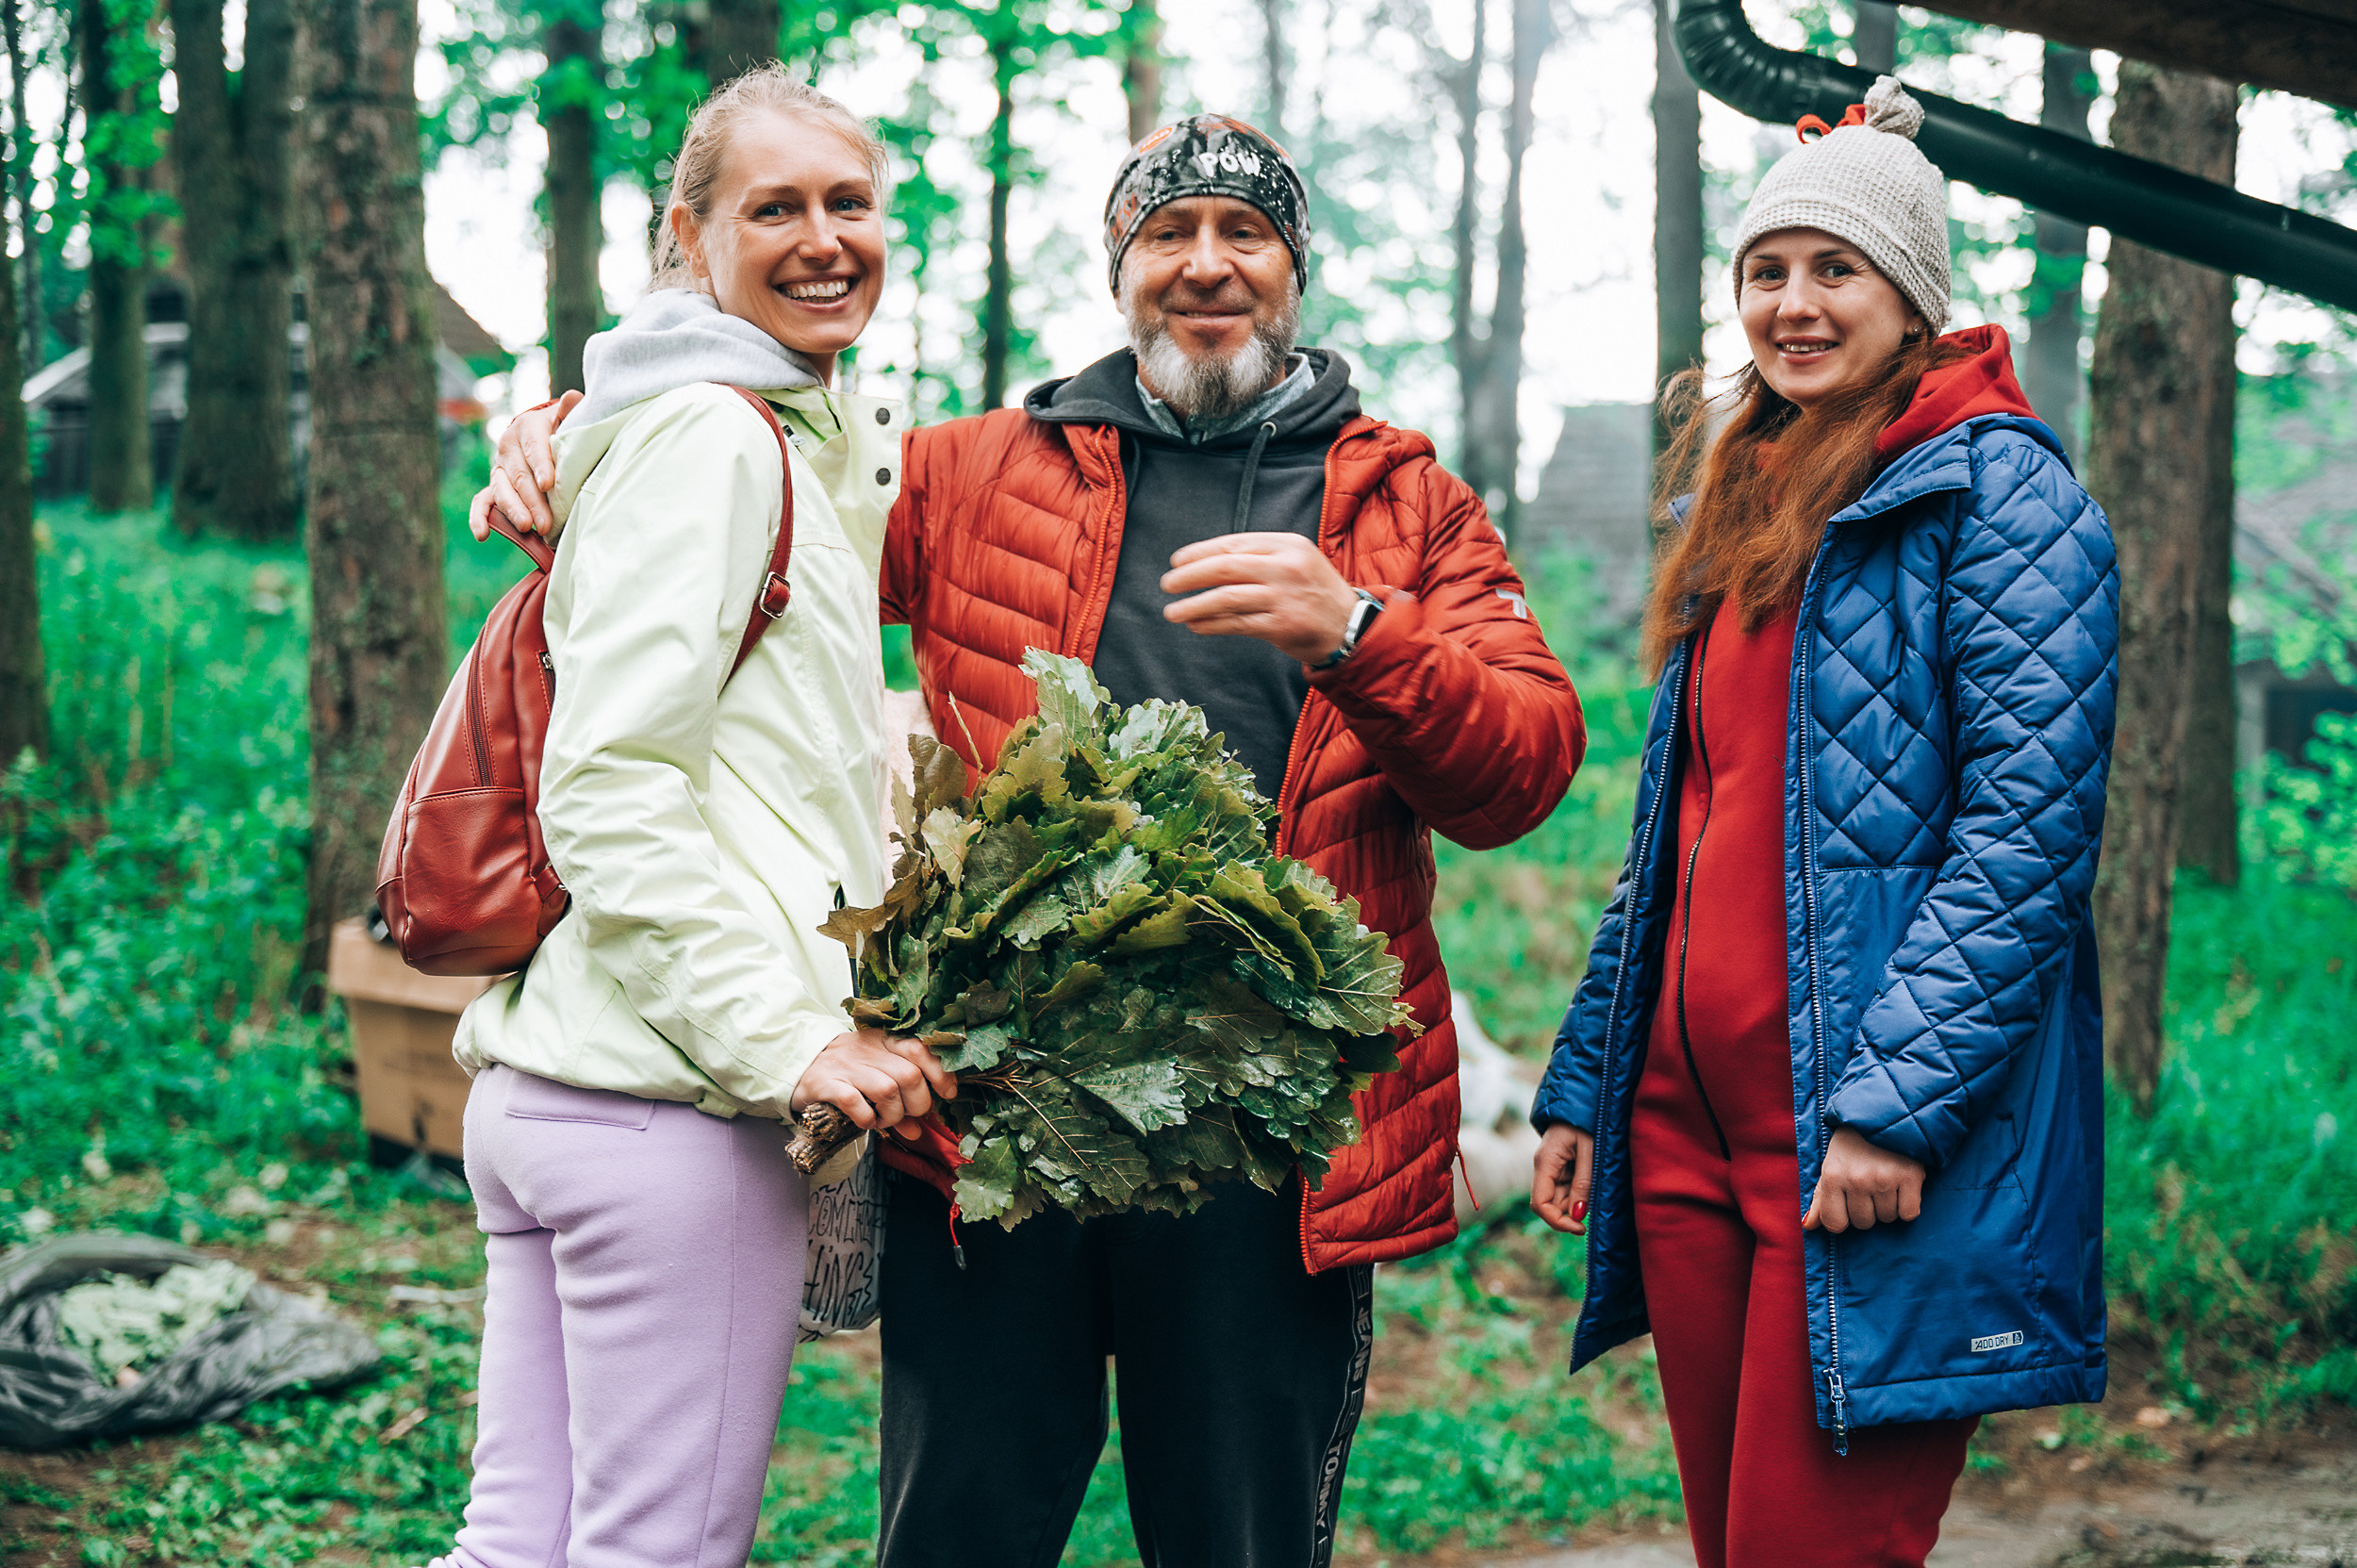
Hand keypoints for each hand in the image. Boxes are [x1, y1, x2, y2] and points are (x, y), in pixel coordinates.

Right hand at [467, 389, 580, 541]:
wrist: (545, 432)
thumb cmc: (563, 430)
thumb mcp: (567, 419)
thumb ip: (570, 412)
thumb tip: (574, 397)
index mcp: (527, 427)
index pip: (534, 447)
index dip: (541, 466)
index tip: (549, 485)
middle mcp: (507, 446)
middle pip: (519, 475)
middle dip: (532, 500)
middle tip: (546, 522)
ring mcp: (499, 467)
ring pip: (502, 490)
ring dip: (513, 510)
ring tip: (525, 527)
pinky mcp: (495, 485)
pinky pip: (482, 501)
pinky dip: (479, 518)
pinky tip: (482, 535)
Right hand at [789, 1028, 958, 1140]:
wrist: (797, 1066)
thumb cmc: (845, 1072)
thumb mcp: (875, 1074)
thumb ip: (900, 1098)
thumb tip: (918, 1130)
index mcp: (883, 1041)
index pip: (920, 1049)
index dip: (939, 1073)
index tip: (947, 1093)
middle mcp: (867, 1049)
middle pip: (909, 1075)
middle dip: (917, 1104)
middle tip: (907, 1115)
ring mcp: (846, 1065)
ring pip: (887, 1090)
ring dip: (892, 1115)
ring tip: (884, 1120)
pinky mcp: (826, 1083)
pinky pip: (856, 1103)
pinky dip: (867, 1118)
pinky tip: (866, 1122)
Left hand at [1160, 532, 1360, 664]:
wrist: (1349, 624)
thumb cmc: (1313, 591)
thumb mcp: (1294, 560)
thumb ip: (1258, 556)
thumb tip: (1205, 562)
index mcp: (1287, 544)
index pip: (1233, 543)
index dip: (1200, 552)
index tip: (1176, 561)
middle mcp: (1286, 567)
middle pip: (1225, 567)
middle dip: (1190, 576)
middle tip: (1167, 584)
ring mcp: (1284, 597)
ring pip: (1226, 597)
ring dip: (1193, 605)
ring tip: (1172, 612)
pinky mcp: (1281, 625)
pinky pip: (1236, 624)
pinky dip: (1211, 624)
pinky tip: (1196, 626)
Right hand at [1532, 1123, 1593, 1234]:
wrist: (1583, 1100)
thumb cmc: (1588, 1121)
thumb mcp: (1590, 1151)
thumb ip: (1583, 1183)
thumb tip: (1577, 1215)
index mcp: (1545, 1163)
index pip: (1540, 1204)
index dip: (1557, 1221)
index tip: (1580, 1227)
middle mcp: (1543, 1168)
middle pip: (1549, 1204)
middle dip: (1569, 1214)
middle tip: (1593, 1213)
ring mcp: (1551, 1168)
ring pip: (1558, 1198)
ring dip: (1576, 1203)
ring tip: (1596, 1189)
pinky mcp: (1560, 1167)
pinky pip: (1565, 1188)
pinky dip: (1578, 1194)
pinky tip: (1591, 1185)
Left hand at [1801, 1126, 1925, 1232]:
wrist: (1884, 1113)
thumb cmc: (1853, 1144)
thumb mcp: (1831, 1165)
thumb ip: (1820, 1197)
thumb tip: (1808, 1225)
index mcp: (1833, 1176)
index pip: (1835, 1223)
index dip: (1843, 1218)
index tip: (1848, 1205)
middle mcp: (1856, 1180)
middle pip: (1864, 1223)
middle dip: (1867, 1209)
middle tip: (1870, 1186)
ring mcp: (1884, 1179)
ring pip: (1887, 1218)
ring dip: (1888, 1205)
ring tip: (1886, 1181)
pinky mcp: (1909, 1177)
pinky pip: (1909, 1213)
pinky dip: (1907, 1205)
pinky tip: (1902, 1187)